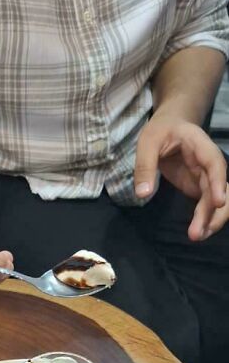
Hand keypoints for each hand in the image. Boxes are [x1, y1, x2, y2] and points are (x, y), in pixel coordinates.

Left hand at [134, 113, 227, 240]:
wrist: (169, 126)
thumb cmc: (160, 131)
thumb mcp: (147, 142)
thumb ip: (145, 166)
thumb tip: (142, 194)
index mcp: (200, 145)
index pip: (214, 163)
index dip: (219, 182)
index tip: (218, 202)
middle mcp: (209, 163)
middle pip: (219, 187)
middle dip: (212, 211)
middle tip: (197, 233)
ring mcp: (206, 177)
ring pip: (217, 199)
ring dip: (211, 219)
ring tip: (197, 236)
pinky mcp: (199, 187)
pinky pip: (207, 204)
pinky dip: (205, 218)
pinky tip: (197, 232)